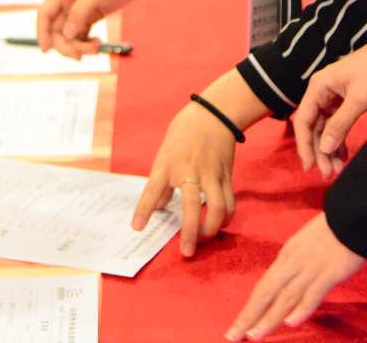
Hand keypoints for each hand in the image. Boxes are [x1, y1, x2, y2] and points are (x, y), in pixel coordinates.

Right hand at [36, 0, 148, 58]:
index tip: (46, 50)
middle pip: (57, 30)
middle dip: (67, 45)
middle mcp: (69, 1)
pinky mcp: (93, 15)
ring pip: (71, 35)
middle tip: (81, 55)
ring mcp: (81, 10)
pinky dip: (87, 43)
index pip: (45, 14)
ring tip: (97, 47)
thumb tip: (67, 34)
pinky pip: (83, 35)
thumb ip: (80, 13)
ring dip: (79, 46)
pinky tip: (98, 43)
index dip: (42, 32)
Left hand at [132, 99, 237, 256]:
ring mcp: (211, 173)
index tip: (137, 227)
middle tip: (186, 252)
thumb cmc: (184, 132)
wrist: (214, 113)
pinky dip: (226, 217)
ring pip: (218, 208)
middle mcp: (189, 170)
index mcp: (168, 162)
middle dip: (190, 232)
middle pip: (191, 206)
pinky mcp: (227, 176)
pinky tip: (220, 224)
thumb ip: (163, 180)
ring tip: (204, 239)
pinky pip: (229, 202)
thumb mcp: (165, 151)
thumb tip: (161, 207)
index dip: (144, 209)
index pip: (153, 189)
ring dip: (212, 228)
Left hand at [225, 214, 364, 339]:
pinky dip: (301, 308)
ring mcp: (309, 269)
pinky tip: (289, 322)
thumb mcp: (304, 246)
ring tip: (253, 335)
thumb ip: (294, 266)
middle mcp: (292, 264)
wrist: (349, 215)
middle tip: (233, 335)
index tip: (238, 325)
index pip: (263, 286)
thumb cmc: (330, 231)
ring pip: (285, 297)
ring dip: (268, 318)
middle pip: (267, 293)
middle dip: (249, 316)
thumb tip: (285, 286)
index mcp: (286, 256)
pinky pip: (313, 293)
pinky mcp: (329, 273)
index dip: (250, 307)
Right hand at [294, 45, 366, 179]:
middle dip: (320, 151)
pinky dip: (338, 141)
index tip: (310, 166)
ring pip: (324, 128)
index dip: (304, 144)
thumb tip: (324, 148)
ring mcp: (332, 98)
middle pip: (313, 127)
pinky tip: (342, 157)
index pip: (303, 120)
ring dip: (329, 150)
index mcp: (318, 87)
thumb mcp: (358, 100)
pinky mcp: (343, 103)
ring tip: (336, 170)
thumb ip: (340, 124)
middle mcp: (321, 93)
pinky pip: (336, 125)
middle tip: (328, 175)